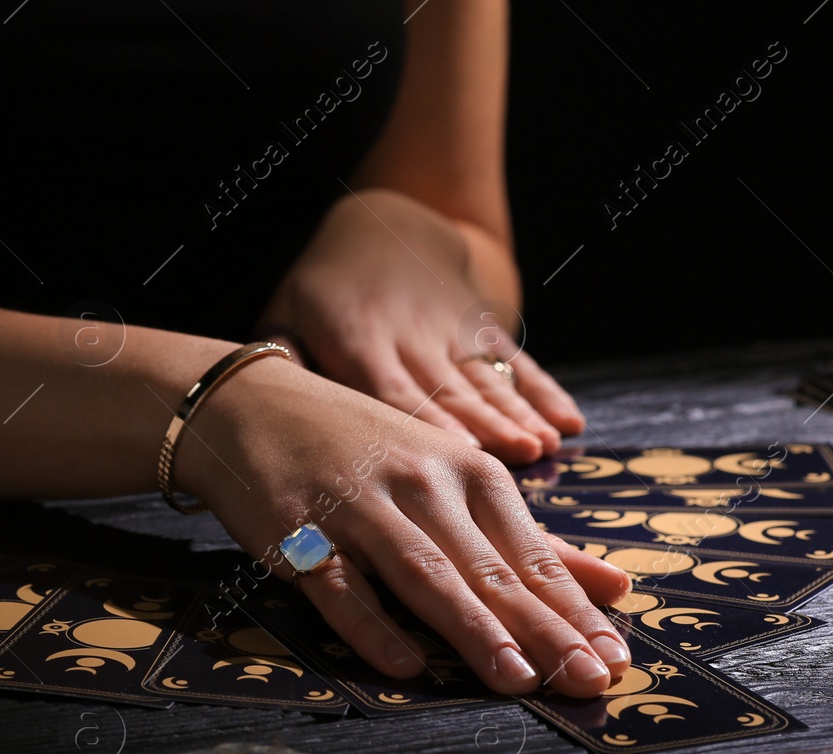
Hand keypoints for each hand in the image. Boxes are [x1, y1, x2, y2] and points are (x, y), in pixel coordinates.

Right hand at [173, 357, 630, 697]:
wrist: (257, 407)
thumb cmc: (367, 450)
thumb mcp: (455, 478)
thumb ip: (531, 540)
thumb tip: (615, 588)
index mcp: (469, 473)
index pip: (533, 554)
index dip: (575, 610)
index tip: (616, 660)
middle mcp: (422, 486)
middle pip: (490, 568)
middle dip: (543, 629)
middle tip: (587, 680)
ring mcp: (360, 509)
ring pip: (424, 573)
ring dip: (473, 628)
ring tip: (516, 679)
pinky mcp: (299, 533)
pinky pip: (341, 586)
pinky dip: (372, 625)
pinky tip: (407, 665)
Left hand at [257, 188, 583, 465]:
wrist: (388, 219)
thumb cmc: (324, 287)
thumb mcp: (288, 310)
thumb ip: (282, 354)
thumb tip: (262, 401)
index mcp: (357, 339)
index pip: (390, 387)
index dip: (423, 421)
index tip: (450, 453)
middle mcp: (410, 336)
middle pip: (450, 388)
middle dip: (486, 424)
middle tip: (519, 456)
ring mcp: (453, 332)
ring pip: (488, 378)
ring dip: (518, 413)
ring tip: (544, 443)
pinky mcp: (483, 329)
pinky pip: (518, 362)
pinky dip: (544, 390)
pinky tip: (570, 421)